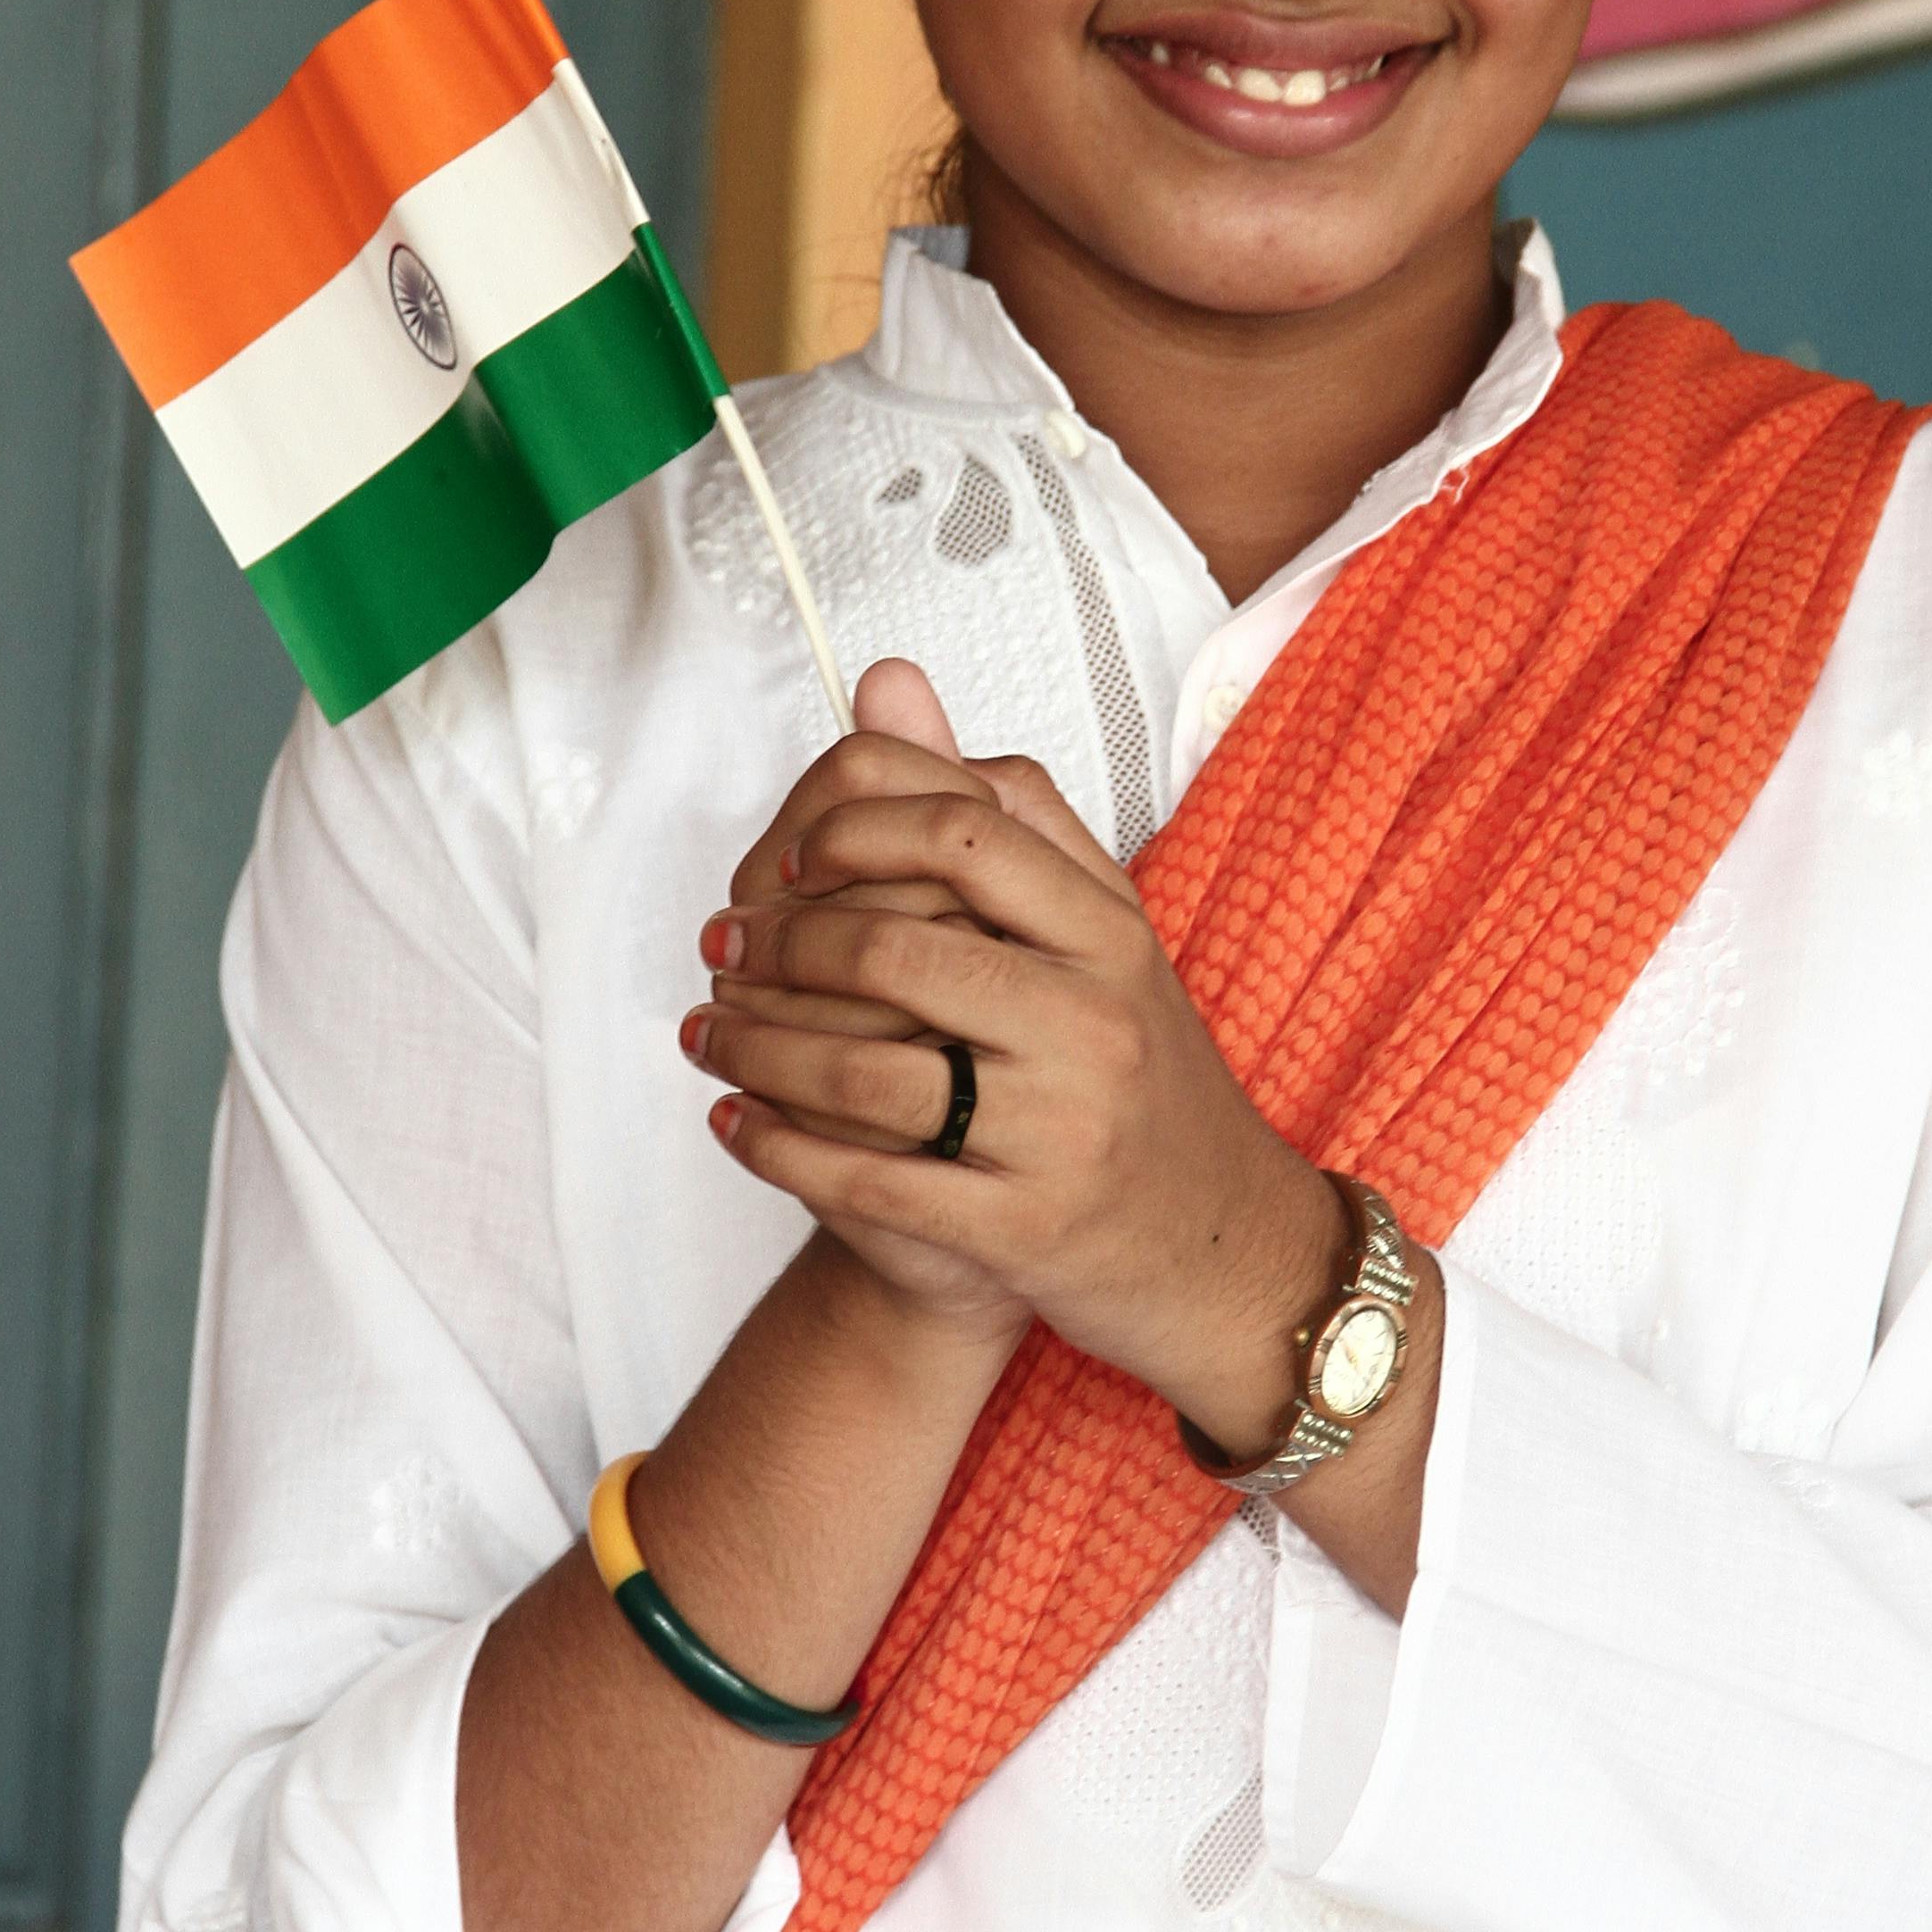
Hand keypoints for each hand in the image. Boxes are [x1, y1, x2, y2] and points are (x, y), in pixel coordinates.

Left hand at [688, 742, 1345, 1456]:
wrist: (1224, 1247)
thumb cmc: (1139, 1073)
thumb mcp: (1097, 932)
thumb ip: (997, 811)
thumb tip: (885, 684)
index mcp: (1114, 930)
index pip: (965, 829)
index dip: (852, 829)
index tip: (791, 859)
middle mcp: (1096, 1019)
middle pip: (896, 946)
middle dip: (779, 944)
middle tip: (723, 944)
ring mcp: (1063, 1129)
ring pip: (865, 1071)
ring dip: (755, 1047)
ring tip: (707, 1033)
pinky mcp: (1023, 1229)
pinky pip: (865, 1181)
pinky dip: (776, 1147)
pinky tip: (734, 1121)